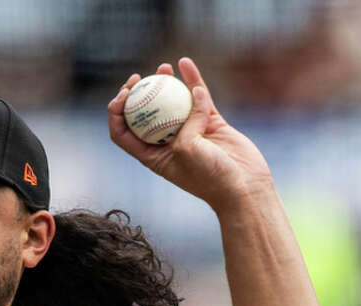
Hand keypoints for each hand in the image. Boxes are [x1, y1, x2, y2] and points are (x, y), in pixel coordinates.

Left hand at [107, 57, 273, 212]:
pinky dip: (192, 80)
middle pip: (144, 114)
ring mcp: (188, 131)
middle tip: (139, 77)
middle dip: (137, 94)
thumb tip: (194, 92)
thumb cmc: (210, 177)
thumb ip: (187, 123)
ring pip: (171, 102)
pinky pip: (198, 97)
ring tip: (163, 68)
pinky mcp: (209, 123)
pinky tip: (185, 63)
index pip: (123, 133)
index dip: (117, 113)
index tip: (123, 95)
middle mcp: (166, 142)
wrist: (243, 187)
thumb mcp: (188, 151)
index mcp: (151, 156)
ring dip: (165, 83)